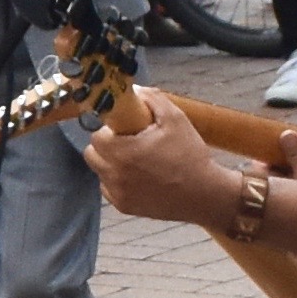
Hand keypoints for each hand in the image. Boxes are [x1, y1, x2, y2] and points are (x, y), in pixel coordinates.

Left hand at [82, 106, 237, 223]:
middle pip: (92, 154)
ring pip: (100, 172)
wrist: (204, 195)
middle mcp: (115, 175)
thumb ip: (152, 99)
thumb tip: (134, 90)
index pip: (96, 136)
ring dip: (111, 163)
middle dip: (105, 146)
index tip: (124, 128)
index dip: (108, 129)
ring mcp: (118, 194)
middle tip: (127, 142)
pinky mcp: (125, 207)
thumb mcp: (175, 119)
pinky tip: (140, 177)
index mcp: (122, 152)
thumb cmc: (190, 156)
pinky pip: (110, 189)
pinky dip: (119, 182)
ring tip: (136, 160)